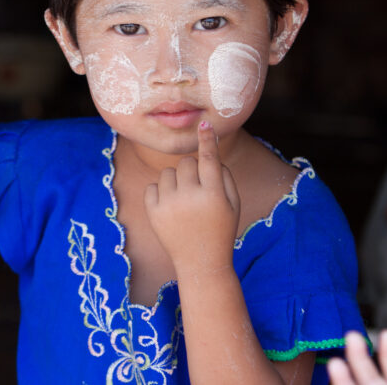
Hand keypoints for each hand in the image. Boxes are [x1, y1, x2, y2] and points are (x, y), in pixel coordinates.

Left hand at [143, 121, 240, 275]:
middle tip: (197, 190)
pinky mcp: (153, 213)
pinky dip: (161, 193)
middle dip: (191, 171)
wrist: (201, 263)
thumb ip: (223, 177)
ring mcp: (169, 205)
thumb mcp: (233, 204)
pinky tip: (170, 209)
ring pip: (168, 173)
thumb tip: (208, 153)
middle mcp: (190, 197)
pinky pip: (153, 187)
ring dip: (175, 181)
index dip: (207, 140)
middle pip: (185, 163)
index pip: (209, 159)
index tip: (205, 124)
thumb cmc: (220, 229)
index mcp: (213, 195)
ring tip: (184, 201)